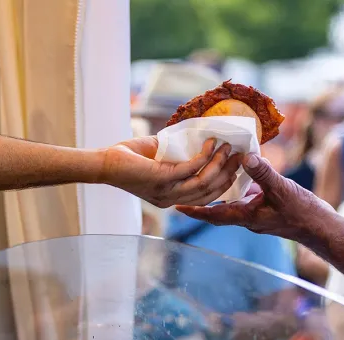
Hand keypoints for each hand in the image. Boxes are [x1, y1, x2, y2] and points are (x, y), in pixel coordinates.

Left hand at [101, 136, 241, 207]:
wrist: (104, 163)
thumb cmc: (128, 158)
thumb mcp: (159, 157)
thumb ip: (178, 152)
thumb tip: (199, 136)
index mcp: (172, 198)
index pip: (206, 197)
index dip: (224, 182)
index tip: (236, 166)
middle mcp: (172, 199)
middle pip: (210, 191)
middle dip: (228, 173)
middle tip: (239, 155)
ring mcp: (167, 192)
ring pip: (204, 182)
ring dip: (219, 163)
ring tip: (227, 146)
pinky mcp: (161, 179)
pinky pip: (191, 168)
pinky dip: (204, 155)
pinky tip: (210, 143)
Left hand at [175, 153, 332, 239]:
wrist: (320, 227)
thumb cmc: (302, 212)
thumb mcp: (282, 189)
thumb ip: (263, 173)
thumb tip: (244, 157)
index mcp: (247, 216)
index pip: (214, 215)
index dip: (195, 211)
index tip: (176, 207)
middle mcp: (248, 218)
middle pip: (217, 212)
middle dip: (200, 203)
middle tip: (183, 194)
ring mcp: (256, 216)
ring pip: (231, 205)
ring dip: (218, 195)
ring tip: (204, 181)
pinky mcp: (265, 211)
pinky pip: (245, 200)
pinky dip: (237, 190)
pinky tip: (237, 177)